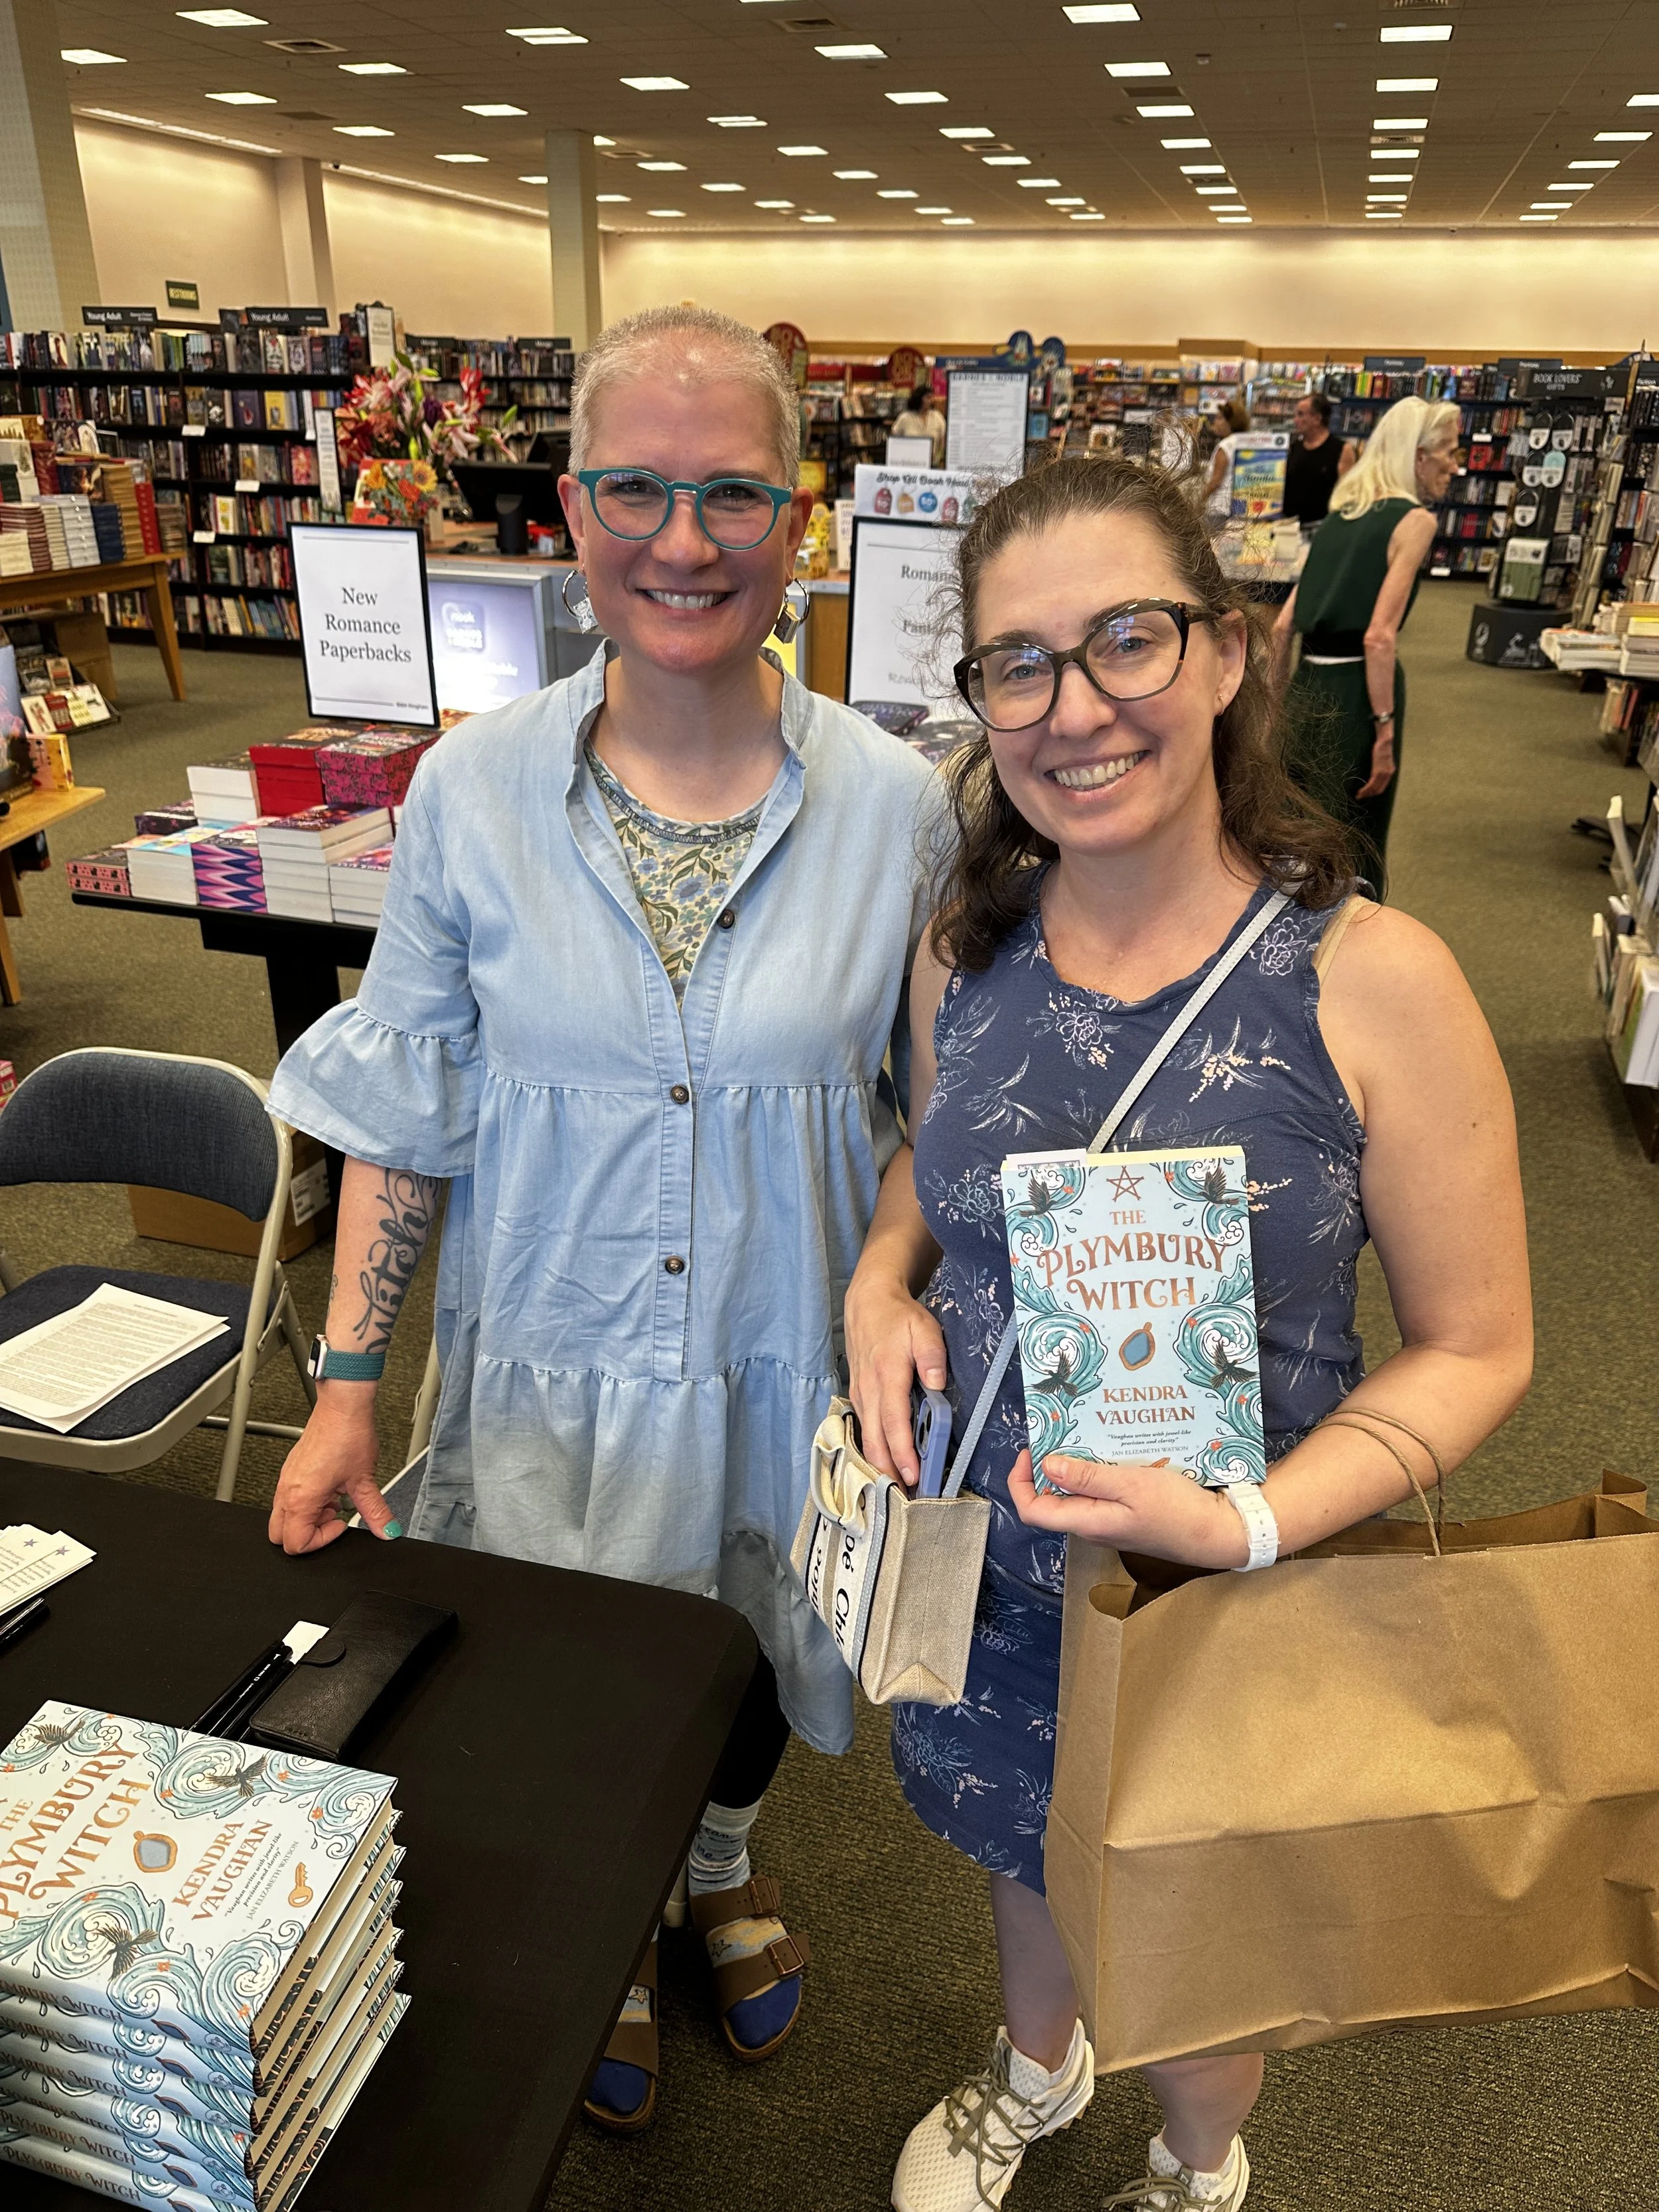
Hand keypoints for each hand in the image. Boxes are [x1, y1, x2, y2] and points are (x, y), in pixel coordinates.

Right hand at [267, 1386, 397, 1553]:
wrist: (342, 1406)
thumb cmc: (349, 1435)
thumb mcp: (364, 1481)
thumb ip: (375, 1513)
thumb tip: (386, 1531)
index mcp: (300, 1498)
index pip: (294, 1543)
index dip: (321, 1542)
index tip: (341, 1526)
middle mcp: (287, 1490)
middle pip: (279, 1535)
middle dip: (307, 1535)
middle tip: (332, 1519)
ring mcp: (286, 1479)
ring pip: (282, 1516)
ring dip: (307, 1518)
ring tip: (333, 1503)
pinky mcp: (290, 1469)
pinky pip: (287, 1498)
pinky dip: (305, 1503)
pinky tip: (329, 1490)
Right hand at [843, 1272, 946, 1486]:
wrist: (867, 1303)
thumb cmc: (899, 1318)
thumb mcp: (923, 1328)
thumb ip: (932, 1355)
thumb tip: (936, 1383)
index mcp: (887, 1376)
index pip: (894, 1423)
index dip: (902, 1452)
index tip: (913, 1475)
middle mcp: (869, 1391)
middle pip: (875, 1440)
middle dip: (888, 1471)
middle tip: (905, 1498)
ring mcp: (861, 1394)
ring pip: (867, 1438)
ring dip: (880, 1464)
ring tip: (898, 1488)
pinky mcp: (858, 1396)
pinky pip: (865, 1428)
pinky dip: (875, 1449)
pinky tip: (886, 1463)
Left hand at [1007, 1449, 1248, 1568]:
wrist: (1217, 1533)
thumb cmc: (1177, 1511)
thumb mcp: (1131, 1485)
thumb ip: (1087, 1478)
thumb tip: (1046, 1466)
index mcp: (1087, 1522)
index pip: (1033, 1510)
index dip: (1020, 1482)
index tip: (1031, 1450)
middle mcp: (1092, 1526)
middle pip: (1051, 1500)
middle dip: (1047, 1467)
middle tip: (1058, 1433)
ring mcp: (1109, 1522)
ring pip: (1076, 1494)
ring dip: (1073, 1467)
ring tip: (1083, 1436)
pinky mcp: (1125, 1516)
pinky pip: (1098, 1494)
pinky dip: (1095, 1472)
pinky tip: (1109, 1451)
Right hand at [1356, 733, 1395, 800]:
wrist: (1385, 740)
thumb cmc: (1382, 748)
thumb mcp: (1382, 760)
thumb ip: (1380, 768)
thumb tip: (1373, 776)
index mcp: (1390, 772)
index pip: (1382, 787)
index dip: (1373, 793)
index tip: (1365, 795)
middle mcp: (1389, 774)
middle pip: (1379, 790)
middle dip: (1369, 795)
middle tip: (1359, 797)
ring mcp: (1384, 773)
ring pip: (1375, 788)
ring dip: (1366, 793)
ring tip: (1358, 795)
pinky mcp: (1379, 770)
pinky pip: (1372, 783)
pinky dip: (1366, 788)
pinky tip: (1361, 790)